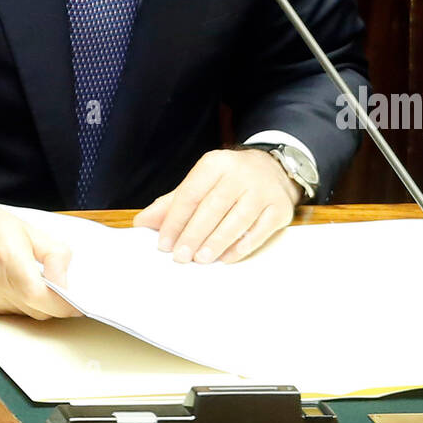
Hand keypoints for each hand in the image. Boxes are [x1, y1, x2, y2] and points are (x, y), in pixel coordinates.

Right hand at [0, 194, 83, 319]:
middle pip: (38, 310)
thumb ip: (53, 253)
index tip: (79, 302)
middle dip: (56, 304)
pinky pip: (10, 312)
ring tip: (38, 280)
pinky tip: (18, 284)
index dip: (65, 304)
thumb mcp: (25, 228)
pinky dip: (21, 303)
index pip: (43, 297)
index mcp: (9, 259)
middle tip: (65, 290)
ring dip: (38, 303)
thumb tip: (67, 277)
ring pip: (26, 313)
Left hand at [132, 148, 301, 264]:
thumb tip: (142, 222)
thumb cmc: (229, 180)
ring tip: (200, 259)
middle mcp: (241, 173)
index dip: (175, 220)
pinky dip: (241, 246)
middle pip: (212, 208)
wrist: (274, 168)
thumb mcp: (202, 182)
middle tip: (180, 257)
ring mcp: (263, 190)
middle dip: (193, 235)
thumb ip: (172, 203)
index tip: (163, 243)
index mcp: (215, 163)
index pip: (191, 193)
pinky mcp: (280, 208)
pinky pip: (259, 231)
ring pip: (237, 220)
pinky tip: (226, 258)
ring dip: (216, 242)